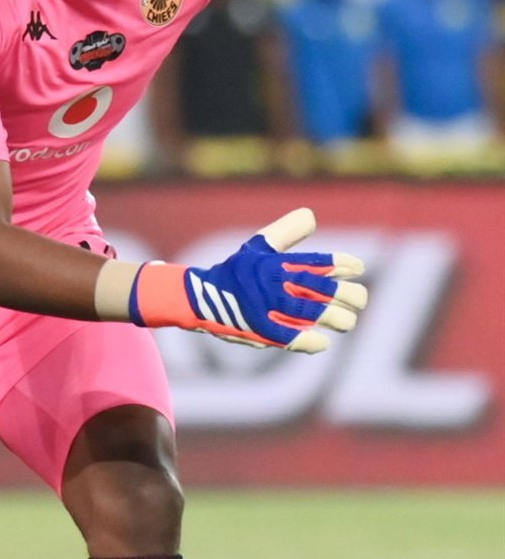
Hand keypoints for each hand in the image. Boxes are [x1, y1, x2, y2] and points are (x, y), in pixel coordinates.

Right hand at [133, 208, 366, 352]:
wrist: (199, 297)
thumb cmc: (235, 272)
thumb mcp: (258, 246)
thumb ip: (286, 232)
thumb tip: (311, 216)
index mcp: (278, 262)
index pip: (318, 262)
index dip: (342, 265)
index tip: (357, 268)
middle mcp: (276, 283)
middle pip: (324, 289)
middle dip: (350, 295)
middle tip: (359, 301)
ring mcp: (268, 307)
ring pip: (315, 313)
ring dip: (337, 318)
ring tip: (347, 321)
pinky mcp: (260, 330)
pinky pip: (292, 338)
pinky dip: (311, 341)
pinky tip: (323, 342)